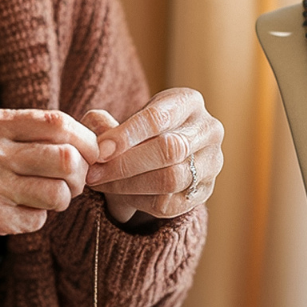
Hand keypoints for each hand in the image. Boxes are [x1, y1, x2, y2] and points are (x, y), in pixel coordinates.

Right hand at [0, 108, 98, 249]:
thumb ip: (23, 130)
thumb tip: (88, 136)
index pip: (56, 122)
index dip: (85, 138)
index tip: (93, 151)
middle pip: (65, 158)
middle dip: (81, 173)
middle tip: (75, 180)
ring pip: (58, 192)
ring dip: (63, 199)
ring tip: (48, 198)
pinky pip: (38, 220)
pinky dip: (37, 218)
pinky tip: (19, 213)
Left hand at [82, 88, 223, 223]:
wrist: (163, 157)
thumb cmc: (141, 132)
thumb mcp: (124, 120)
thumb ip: (106, 124)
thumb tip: (93, 128)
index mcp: (189, 102)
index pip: (159, 118)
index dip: (127, 135)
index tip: (99, 150)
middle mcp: (208, 130)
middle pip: (169, 150)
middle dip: (125, 164)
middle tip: (94, 174)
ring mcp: (212, 162)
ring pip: (171, 179)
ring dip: (129, 185)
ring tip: (102, 184)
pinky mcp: (205, 191)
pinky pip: (171, 203)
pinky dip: (140, 201)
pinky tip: (121, 195)